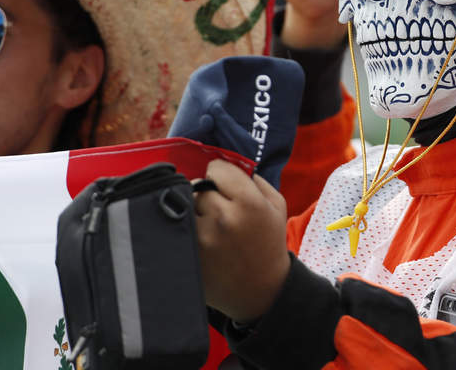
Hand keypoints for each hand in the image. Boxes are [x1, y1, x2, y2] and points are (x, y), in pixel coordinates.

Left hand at [195, 160, 289, 323]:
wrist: (261, 291)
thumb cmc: (269, 244)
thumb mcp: (276, 206)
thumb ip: (255, 180)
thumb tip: (227, 164)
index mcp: (249, 203)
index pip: (217, 169)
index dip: (221, 174)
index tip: (224, 184)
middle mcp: (223, 218)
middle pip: (199, 186)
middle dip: (208, 192)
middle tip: (218, 206)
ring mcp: (202, 238)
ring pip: (186, 205)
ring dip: (194, 209)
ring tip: (208, 222)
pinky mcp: (189, 254)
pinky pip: (179, 226)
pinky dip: (186, 227)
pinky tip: (200, 236)